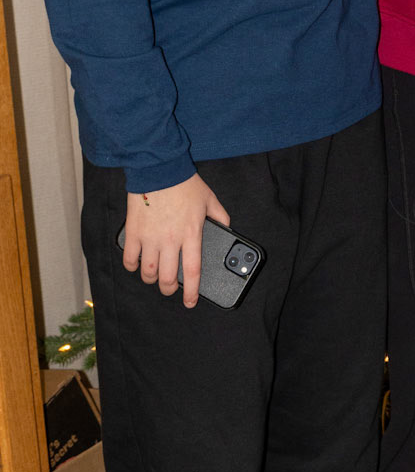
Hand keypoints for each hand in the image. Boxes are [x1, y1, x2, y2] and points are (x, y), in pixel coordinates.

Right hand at [122, 175, 229, 307]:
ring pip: (147, 273)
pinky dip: (131, 266)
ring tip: (154, 278)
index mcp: (191, 234)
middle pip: (167, 278)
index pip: (192, 271)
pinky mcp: (134, 232)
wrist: (159, 169)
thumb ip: (220, 216)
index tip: (190, 302)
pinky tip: (136, 265)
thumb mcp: (210, 199)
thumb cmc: (185, 183)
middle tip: (170, 289)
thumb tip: (227, 227)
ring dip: (151, 280)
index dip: (191, 292)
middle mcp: (170, 240)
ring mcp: (150, 238)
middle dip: (169, 289)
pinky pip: (129, 258)